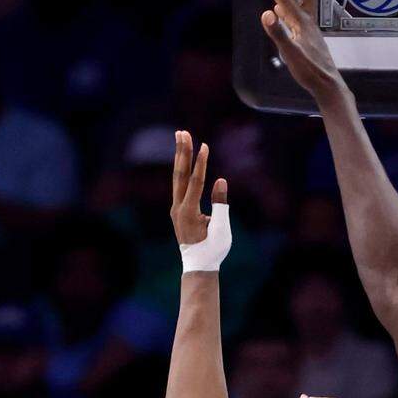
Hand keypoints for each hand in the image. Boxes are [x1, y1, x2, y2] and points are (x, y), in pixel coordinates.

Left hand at [170, 130, 227, 245]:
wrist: (199, 265)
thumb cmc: (213, 249)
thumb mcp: (221, 228)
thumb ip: (221, 203)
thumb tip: (220, 180)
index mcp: (188, 213)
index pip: (195, 183)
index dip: (200, 164)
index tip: (204, 146)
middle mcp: (177, 208)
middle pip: (180, 175)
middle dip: (182, 152)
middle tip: (182, 132)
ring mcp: (176, 208)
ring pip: (177, 177)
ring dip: (180, 157)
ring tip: (181, 137)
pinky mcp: (178, 209)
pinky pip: (179, 184)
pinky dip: (182, 169)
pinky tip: (183, 158)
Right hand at [249, 0, 343, 99]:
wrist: (327, 85)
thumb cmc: (310, 72)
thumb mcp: (291, 54)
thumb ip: (279, 34)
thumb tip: (267, 13)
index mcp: (302, 21)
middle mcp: (307, 19)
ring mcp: (307, 27)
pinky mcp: (306, 36)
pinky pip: (294, 15)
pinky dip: (287, 7)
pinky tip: (279, 8)